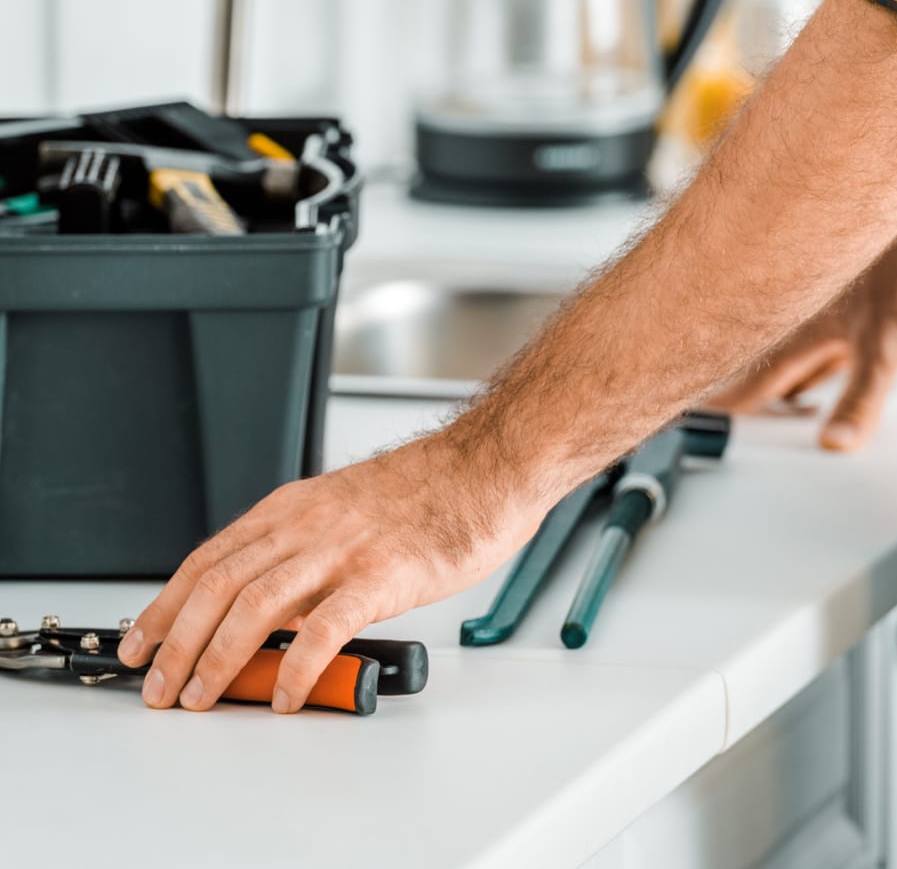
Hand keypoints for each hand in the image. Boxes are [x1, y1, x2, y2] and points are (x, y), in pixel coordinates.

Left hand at [117, 431, 535, 711]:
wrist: (485, 469)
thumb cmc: (427, 492)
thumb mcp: (346, 509)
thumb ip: (307, 551)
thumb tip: (278, 608)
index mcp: (294, 508)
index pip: (207, 558)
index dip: (165, 606)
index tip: (142, 642)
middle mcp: (307, 526)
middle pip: (217, 586)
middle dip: (177, 643)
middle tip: (159, 686)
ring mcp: (343, 550)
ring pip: (255, 606)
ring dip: (217, 659)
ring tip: (200, 697)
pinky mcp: (383, 576)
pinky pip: (326, 629)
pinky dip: (297, 667)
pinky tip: (288, 695)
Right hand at [709, 222, 896, 450]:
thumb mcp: (886, 346)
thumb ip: (860, 398)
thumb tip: (834, 443)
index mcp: (798, 333)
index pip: (751, 383)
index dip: (727, 408)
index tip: (699, 424)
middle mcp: (803, 317)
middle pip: (765, 366)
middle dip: (748, 392)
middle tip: (721, 414)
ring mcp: (827, 304)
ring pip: (791, 347)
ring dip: (783, 373)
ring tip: (769, 398)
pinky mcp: (852, 293)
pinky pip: (821, 333)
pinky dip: (817, 355)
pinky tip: (827, 360)